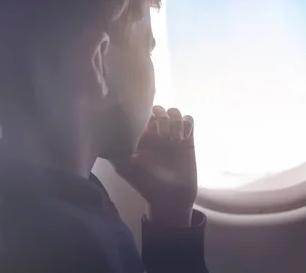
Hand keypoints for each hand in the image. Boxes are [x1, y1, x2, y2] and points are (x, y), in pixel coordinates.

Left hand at [111, 106, 197, 225]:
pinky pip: (189, 120)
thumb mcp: (126, 169)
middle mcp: (156, 132)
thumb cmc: (146, 184)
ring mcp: (172, 134)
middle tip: (163, 135)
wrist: (170, 198)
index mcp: (140, 135)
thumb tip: (116, 139)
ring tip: (174, 139)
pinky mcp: (187, 138)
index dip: (144, 115)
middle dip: (161, 117)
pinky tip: (183, 139)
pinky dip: (187, 124)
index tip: (146, 132)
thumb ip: (118, 154)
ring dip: (175, 121)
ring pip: (174, 112)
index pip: (141, 113)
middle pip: (159, 108)